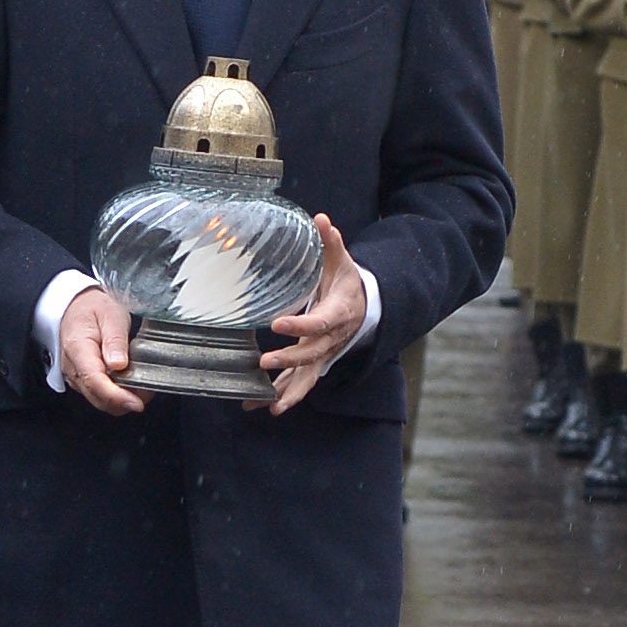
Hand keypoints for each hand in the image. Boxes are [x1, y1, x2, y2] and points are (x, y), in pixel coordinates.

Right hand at [58, 282, 142, 415]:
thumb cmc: (93, 308)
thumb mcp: (110, 315)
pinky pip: (99, 395)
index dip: (117, 396)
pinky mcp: (81, 381)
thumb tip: (119, 365)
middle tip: (148, 390)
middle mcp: (73, 367)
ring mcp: (75, 376)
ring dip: (122, 400)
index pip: (94, 381)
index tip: (136, 402)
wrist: (75, 306)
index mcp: (77, 348)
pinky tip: (130, 383)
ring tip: (142, 384)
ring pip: (99, 400)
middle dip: (124, 401)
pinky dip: (116, 395)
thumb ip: (115, 340)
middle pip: (97, 397)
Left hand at [259, 215, 368, 415]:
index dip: (300, 324)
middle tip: (263, 362)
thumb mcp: (342, 261)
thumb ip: (331, 243)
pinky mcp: (315, 362)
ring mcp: (323, 354)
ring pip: (306, 377)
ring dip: (287, 392)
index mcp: (337, 313)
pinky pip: (299, 382)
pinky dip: (284, 396)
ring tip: (266, 405)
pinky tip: (263, 407)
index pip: (319, 321)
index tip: (277, 323)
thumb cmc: (347, 282)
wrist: (363, 308)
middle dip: (288, 360)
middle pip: (312, 354)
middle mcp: (331, 339)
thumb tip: (320, 219)